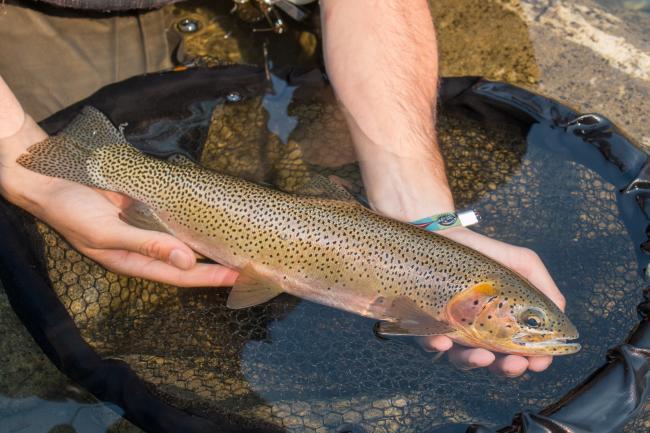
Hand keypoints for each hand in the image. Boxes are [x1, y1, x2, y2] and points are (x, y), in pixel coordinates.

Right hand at [0, 83, 237, 287]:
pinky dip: (192, 220)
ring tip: (237, 242)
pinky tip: (211, 217)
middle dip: (215, 264)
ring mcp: (145, 227)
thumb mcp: (106, 233)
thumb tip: (187, 262)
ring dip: (207, 243)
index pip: (181, 276)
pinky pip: (174, 217)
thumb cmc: (72, 211)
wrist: (49, 181)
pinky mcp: (144, 208)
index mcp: (134, 262)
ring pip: (183, 240)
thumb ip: (146, 246)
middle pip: (187, 261)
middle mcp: (144, 248)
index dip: (211, 277)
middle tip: (248, 262)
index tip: (239, 276)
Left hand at [419, 227, 565, 376]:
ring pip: (460, 360)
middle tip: (513, 363)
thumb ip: (544, 287)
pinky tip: (442, 341)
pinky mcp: (424, 324)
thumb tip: (561, 316)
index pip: (519, 351)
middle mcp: (476, 331)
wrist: (442, 233)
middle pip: (492, 363)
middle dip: (505, 369)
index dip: (531, 361)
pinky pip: (427, 344)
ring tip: (482, 356)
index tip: (538, 362)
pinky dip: (436, 346)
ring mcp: (450, 330)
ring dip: (473, 363)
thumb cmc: (482, 252)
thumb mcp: (521, 263)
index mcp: (502, 323)